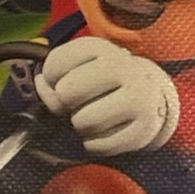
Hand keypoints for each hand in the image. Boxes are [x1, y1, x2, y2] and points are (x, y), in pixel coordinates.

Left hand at [36, 37, 179, 155]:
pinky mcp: (144, 127)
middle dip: (64, 103)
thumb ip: (52, 77)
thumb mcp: (79, 68)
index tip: (63, 80)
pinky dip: (94, 143)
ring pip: (84, 121)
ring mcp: (138, 97)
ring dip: (80, 126)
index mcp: (102, 48)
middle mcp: (123, 67)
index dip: (50, 79)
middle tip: (77, 103)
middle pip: (67, 91)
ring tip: (92, 117)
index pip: (55, 63)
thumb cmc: (104, 82)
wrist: (151, 94)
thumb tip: (43, 87)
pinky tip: (104, 131)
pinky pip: (99, 145)